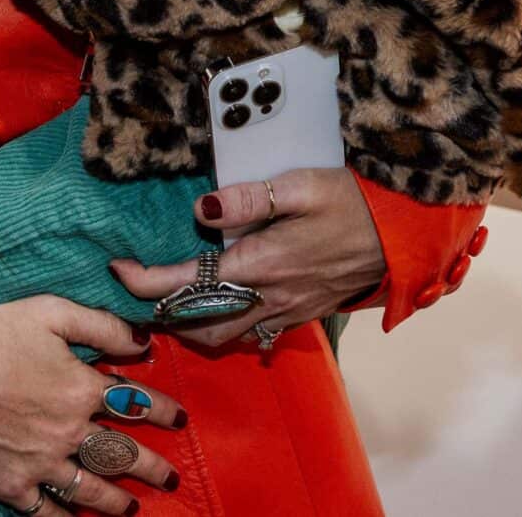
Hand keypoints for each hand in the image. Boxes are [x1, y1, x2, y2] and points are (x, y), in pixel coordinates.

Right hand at [0, 297, 186, 515]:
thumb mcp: (50, 313)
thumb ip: (101, 325)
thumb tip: (142, 340)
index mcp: (81, 387)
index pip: (137, 402)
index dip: (163, 411)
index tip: (179, 419)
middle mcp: (69, 430)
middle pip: (123, 454)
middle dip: (153, 467)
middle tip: (171, 477)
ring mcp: (42, 462)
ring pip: (92, 489)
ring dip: (118, 501)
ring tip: (135, 508)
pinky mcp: (13, 484)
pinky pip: (47, 511)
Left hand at [111, 170, 385, 350]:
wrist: (404, 236)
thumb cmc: (352, 202)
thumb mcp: (302, 185)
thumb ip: (249, 198)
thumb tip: (202, 208)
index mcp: (259, 266)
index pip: (187, 284)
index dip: (146, 281)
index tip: (117, 269)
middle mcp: (268, 299)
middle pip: (199, 325)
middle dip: (162, 315)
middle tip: (138, 293)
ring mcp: (287, 313)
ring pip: (226, 337)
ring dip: (193, 327)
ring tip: (173, 303)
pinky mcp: (303, 315)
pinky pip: (255, 334)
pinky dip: (229, 328)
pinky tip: (224, 310)